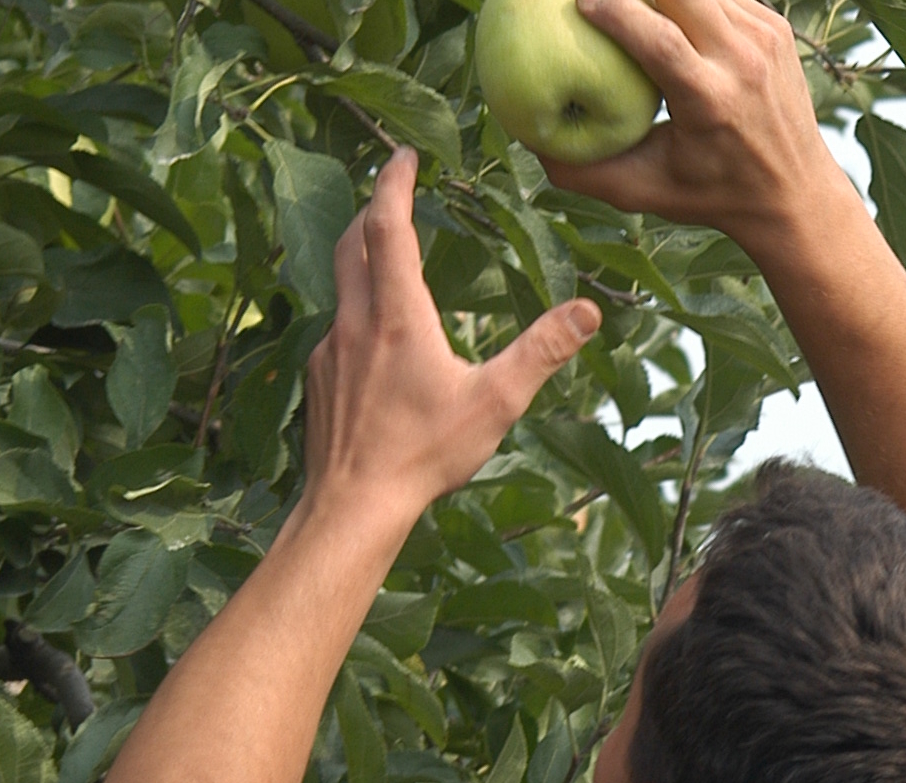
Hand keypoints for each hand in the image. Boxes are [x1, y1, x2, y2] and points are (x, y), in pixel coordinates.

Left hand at [302, 148, 601, 526]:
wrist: (353, 504)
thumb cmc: (424, 453)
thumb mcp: (496, 402)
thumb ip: (541, 352)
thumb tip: (587, 311)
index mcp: (398, 315)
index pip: (388, 227)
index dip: (394, 184)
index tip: (404, 156)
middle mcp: (356, 322)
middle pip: (353, 242)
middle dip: (373, 209)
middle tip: (394, 192)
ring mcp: (329, 349)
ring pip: (340, 285)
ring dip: (362, 259)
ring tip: (388, 258)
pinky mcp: (318, 378)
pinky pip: (335, 330)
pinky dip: (356, 315)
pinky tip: (377, 344)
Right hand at [543, 0, 849, 250]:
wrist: (796, 193)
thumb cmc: (710, 195)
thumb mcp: (645, 192)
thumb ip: (584, 171)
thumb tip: (528, 140)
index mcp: (712, 101)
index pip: (661, 38)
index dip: (618, 11)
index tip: (581, 2)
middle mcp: (743, 62)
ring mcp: (765, 38)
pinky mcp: (775, 26)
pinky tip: (658, 3)